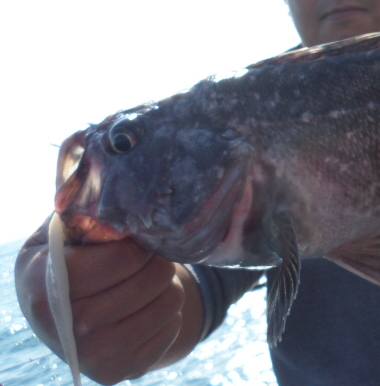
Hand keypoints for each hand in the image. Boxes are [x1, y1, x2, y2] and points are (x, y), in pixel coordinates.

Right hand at [15, 216, 202, 383]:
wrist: (62, 314)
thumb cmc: (70, 258)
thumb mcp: (63, 230)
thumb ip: (84, 208)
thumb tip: (116, 177)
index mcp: (43, 283)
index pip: (119, 259)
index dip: (137, 246)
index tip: (134, 242)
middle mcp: (66, 327)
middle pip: (150, 279)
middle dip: (156, 260)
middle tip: (146, 258)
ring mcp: (93, 355)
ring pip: (170, 302)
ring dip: (167, 284)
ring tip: (146, 280)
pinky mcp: (118, 371)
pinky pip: (173, 327)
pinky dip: (168, 312)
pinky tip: (144, 307)